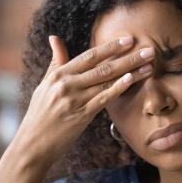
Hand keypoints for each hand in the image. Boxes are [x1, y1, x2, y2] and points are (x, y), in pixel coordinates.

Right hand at [11, 34, 153, 167]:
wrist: (32, 145)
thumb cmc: (40, 115)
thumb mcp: (45, 85)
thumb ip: (56, 62)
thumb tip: (55, 37)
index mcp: (58, 75)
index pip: (90, 56)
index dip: (111, 47)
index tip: (129, 39)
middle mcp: (66, 84)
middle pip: (103, 66)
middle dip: (128, 56)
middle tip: (149, 49)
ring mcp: (74, 100)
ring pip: (107, 81)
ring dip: (131, 71)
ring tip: (150, 64)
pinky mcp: (81, 116)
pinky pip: (103, 98)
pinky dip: (118, 87)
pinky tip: (132, 79)